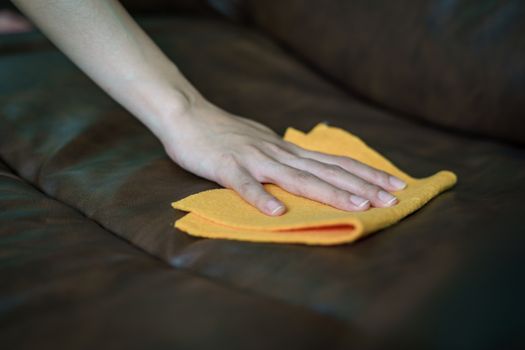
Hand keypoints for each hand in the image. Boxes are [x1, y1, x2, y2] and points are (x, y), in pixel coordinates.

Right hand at [160, 99, 406, 215]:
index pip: (334, 163)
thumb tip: (308, 169)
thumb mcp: (265, 144)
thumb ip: (286, 158)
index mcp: (288, 151)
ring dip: (329, 192)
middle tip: (393, 200)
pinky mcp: (227, 166)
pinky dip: (261, 198)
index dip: (366, 174)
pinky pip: (245, 184)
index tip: (395, 185)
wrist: (188, 115)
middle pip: (326, 171)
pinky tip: (277, 213)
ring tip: (358, 206)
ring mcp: (254, 159)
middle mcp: (279, 153)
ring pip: (296, 178)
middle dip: (362, 186)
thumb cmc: (227, 133)